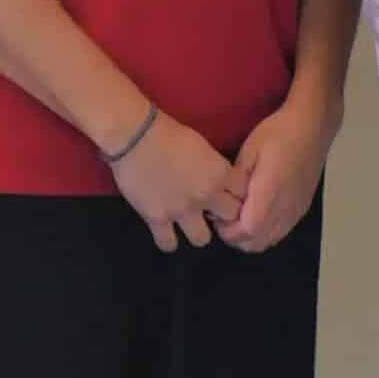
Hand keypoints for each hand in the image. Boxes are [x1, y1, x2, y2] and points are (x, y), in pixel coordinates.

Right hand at [109, 112, 246, 252]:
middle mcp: (206, 195)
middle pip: (230, 218)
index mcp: (220, 173)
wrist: (135, 136)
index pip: (244, 195)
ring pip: (202, 239)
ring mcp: (182, 210)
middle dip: (223, 216)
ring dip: (197, 232)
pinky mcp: (157, 218)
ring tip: (188, 224)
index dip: (236, 196)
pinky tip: (166, 233)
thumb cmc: (168, 133)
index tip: (227, 196)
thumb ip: (214, 167)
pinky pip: (168, 244)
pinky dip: (168, 241)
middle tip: (210, 212)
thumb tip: (219, 180)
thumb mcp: (203, 145)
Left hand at [222, 93, 339, 253]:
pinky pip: (281, 232)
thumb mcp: (249, 150)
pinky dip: (265, 232)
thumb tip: (223, 199)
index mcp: (270, 192)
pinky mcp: (301, 208)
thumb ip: (236, 180)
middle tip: (224, 219)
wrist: (312, 126)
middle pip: (257, 243)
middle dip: (236, 238)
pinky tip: (258, 213)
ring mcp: (295, 210)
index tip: (217, 217)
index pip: (247, 230)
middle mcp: (285, 208)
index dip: (228, 231)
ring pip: (269, 241)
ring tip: (240, 216)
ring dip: (251, 237)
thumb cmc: (278, 133)